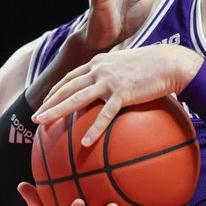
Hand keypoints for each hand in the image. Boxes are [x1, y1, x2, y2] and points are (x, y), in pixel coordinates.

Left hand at [32, 45, 202, 145]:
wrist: (171, 62)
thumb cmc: (154, 66)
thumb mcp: (129, 67)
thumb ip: (116, 76)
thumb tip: (113, 91)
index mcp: (99, 63)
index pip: (71, 77)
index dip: (56, 89)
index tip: (46, 101)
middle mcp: (99, 70)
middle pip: (67, 88)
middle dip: (48, 103)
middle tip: (35, 118)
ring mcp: (109, 81)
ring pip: (76, 99)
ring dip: (56, 112)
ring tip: (42, 124)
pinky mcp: (122, 93)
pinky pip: (105, 115)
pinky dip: (94, 129)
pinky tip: (85, 143)